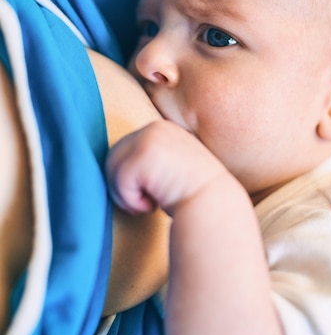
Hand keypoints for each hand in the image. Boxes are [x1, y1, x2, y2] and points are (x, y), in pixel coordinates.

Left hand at [106, 120, 225, 215]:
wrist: (214, 207)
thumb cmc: (192, 195)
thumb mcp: (172, 166)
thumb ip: (150, 158)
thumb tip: (114, 163)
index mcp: (162, 129)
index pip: (126, 149)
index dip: (130, 176)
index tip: (150, 193)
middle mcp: (155, 128)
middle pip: (114, 155)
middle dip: (123, 186)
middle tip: (144, 203)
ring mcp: (149, 139)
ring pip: (113, 167)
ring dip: (125, 194)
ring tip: (147, 205)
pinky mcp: (144, 155)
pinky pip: (119, 181)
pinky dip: (130, 201)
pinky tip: (151, 206)